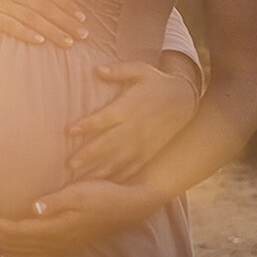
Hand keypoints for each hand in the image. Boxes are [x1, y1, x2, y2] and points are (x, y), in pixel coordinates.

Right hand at [0, 0, 88, 46]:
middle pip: (46, 6)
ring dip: (53, 31)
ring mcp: (1, 0)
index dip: (67, 6)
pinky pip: (12, 25)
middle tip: (84, 35)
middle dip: (67, 21)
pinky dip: (27, 33)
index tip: (82, 18)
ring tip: (69, 43)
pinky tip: (41, 41)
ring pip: (34, 18)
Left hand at [0, 180, 166, 256]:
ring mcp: (61, 247)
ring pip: (22, 251)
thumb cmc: (104, 195)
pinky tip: (7, 254)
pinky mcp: (66, 246)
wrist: (128, 208)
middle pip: (14, 242)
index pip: (15, 230)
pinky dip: (17, 255)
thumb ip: (56, 202)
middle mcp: (55, 242)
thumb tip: (34, 207)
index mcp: (55, 228)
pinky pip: (35, 256)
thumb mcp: (80, 192)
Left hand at [65, 61, 197, 181]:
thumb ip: (119, 71)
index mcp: (129, 107)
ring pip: (119, 160)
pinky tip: (102, 187)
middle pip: (109, 143)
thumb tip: (97, 69)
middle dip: (90, 154)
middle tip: (70, 165)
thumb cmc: (157, 83)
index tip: (70, 131)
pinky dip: (118, 178)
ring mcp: (143, 143)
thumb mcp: (140, 70)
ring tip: (80, 181)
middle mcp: (135, 127)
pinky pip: (132, 169)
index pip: (106, 117)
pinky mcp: (149, 153)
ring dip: (100, 171)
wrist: (186, 100)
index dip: (88, 124)